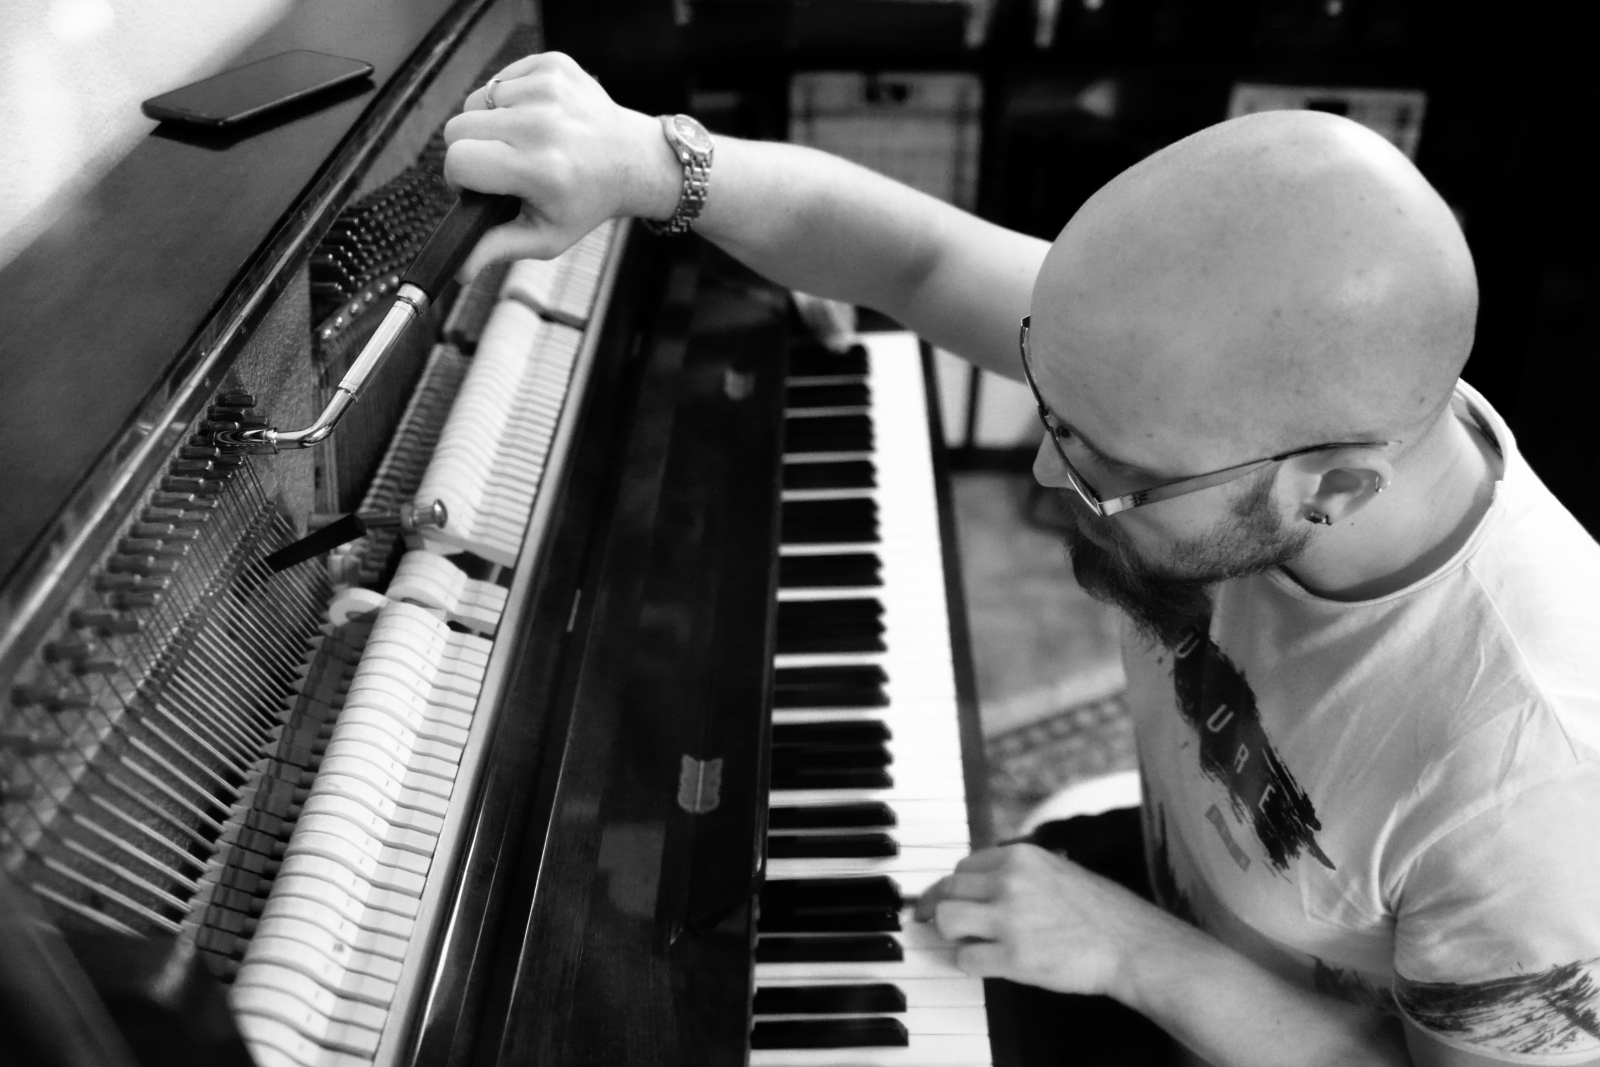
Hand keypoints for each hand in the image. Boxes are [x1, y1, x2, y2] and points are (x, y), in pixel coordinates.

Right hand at [442, 52, 681, 277]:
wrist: (632, 159)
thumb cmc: (585, 201)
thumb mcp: (545, 236)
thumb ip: (497, 248)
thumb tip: (456, 270)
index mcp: (540, 168)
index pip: (458, 161)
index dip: (459, 178)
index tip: (478, 187)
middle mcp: (544, 123)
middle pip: (458, 127)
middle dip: (470, 150)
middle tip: (502, 166)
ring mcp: (549, 88)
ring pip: (476, 101)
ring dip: (490, 123)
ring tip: (523, 142)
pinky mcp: (552, 64)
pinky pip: (499, 79)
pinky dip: (509, 100)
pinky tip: (537, 119)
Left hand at [915, 843, 1180, 999]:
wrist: (1131, 945)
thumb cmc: (1102, 911)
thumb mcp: (1058, 870)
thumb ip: (1019, 871)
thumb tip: (982, 882)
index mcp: (1020, 857)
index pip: (963, 866)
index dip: (955, 886)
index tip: (946, 897)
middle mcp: (1009, 882)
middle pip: (949, 890)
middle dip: (943, 907)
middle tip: (939, 921)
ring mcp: (1009, 920)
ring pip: (947, 921)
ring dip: (952, 934)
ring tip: (967, 941)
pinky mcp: (1013, 958)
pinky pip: (965, 959)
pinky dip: (969, 963)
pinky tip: (986, 963)